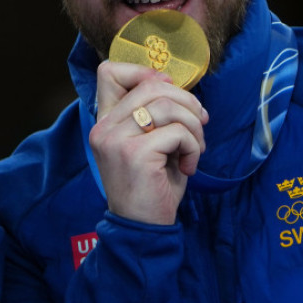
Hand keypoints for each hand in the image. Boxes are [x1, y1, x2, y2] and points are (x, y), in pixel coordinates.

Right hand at [89, 61, 207, 224]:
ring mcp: (116, 140)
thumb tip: (175, 85)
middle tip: (199, 126)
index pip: (110, 72)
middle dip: (186, 103)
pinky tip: (189, 166)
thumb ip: (153, 113)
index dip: (146, 74)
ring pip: (167, 105)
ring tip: (195, 149)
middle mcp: (104, 128)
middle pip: (152, 85)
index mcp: (104, 122)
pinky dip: (193, 147)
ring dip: (193, 126)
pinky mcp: (135, 153)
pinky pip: (177, 131)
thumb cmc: (151, 186)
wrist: (142, 230)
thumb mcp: (149, 143)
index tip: (170, 96)